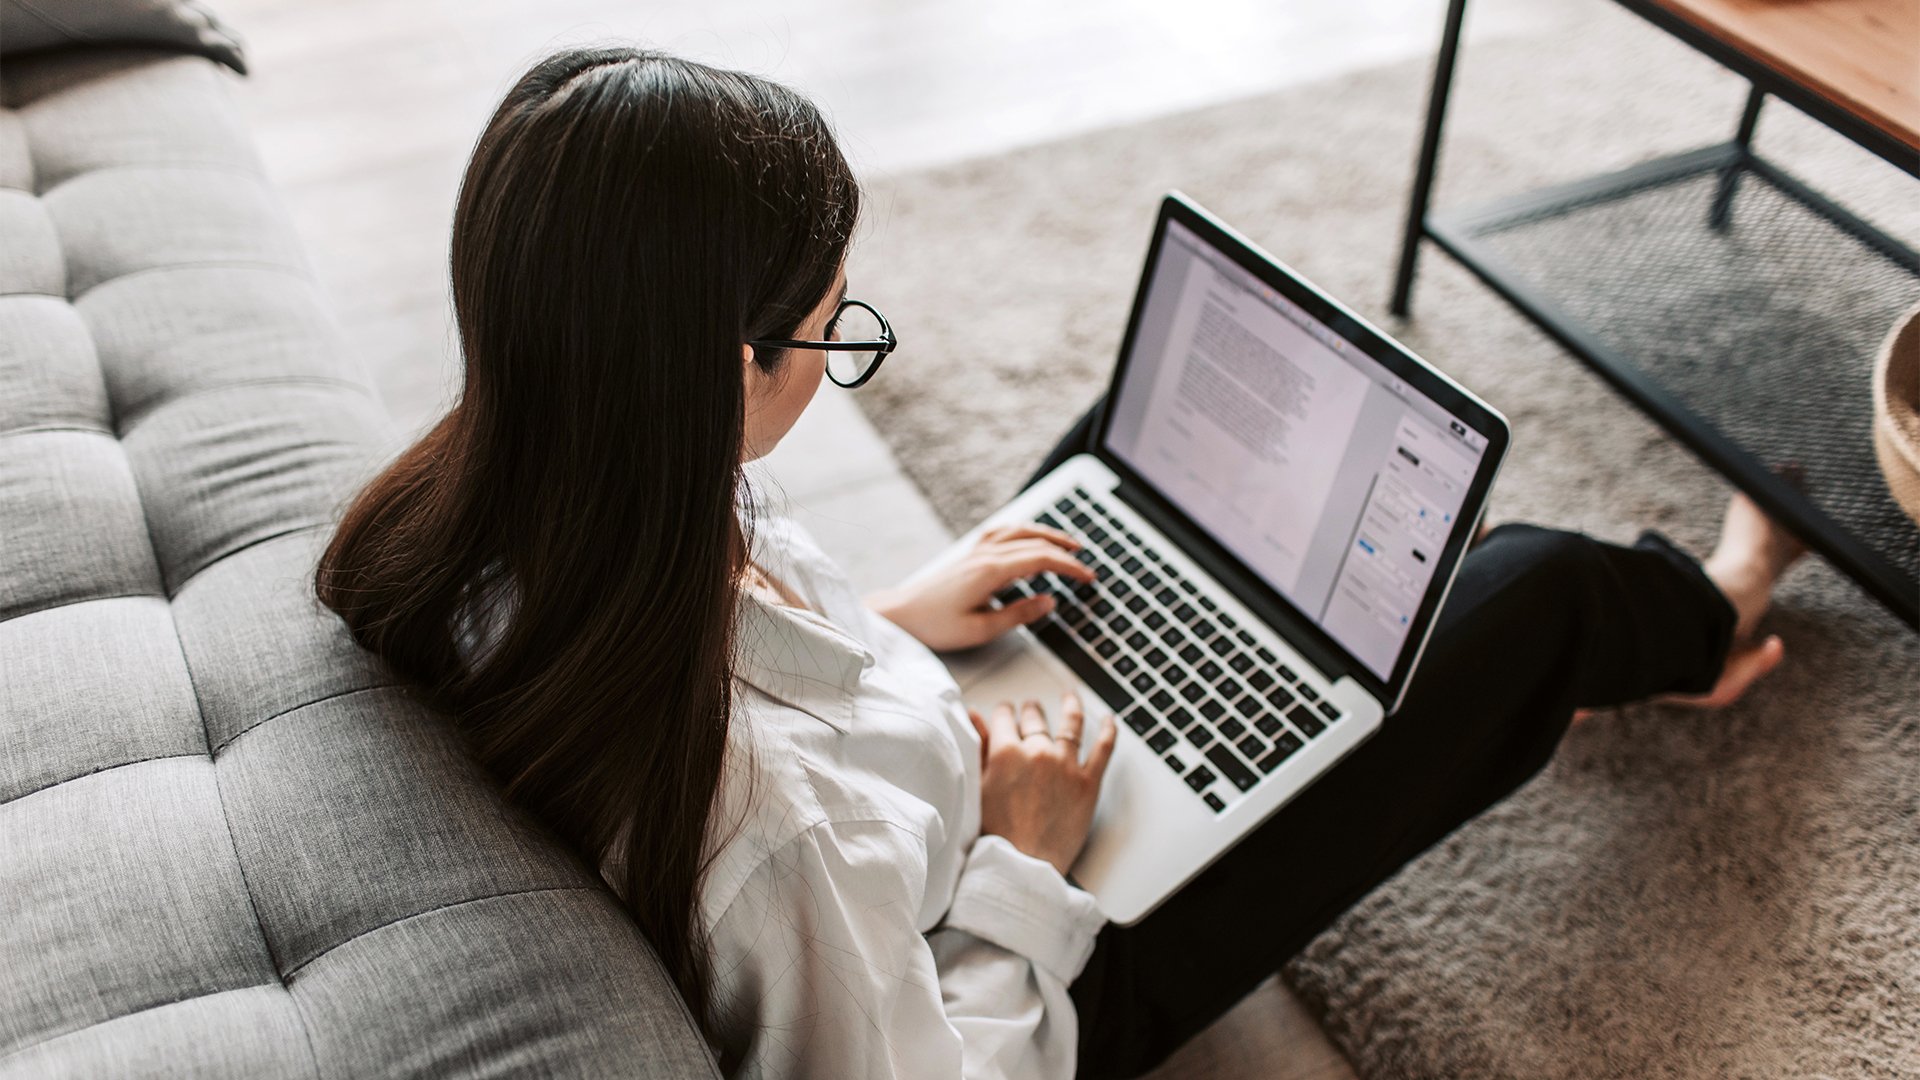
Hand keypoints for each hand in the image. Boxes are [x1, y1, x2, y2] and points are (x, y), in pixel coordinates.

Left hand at [867, 523, 1094, 651]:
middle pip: (1035, 541)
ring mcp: (976, 551)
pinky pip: (1003, 532)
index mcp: (991, 571)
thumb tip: (1049, 601)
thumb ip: (1019, 615)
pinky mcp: (969, 554)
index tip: (1089, 577)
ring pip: (1019, 531)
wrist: (900, 614)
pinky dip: (1023, 531)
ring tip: (1068, 544)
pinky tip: (1029, 536)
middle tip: (1086, 564)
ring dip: (1047, 534)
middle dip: (1065, 551)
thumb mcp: (981, 629)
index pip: (1041, 559)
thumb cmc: (935, 625)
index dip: (1069, 567)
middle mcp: (985, 554)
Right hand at [969, 693, 1116, 875]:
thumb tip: (974, 716)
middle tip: (1030, 709)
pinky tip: (1110, 720)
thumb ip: (978, 748)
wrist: (1022, 866)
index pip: (1004, 717)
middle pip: (1035, 718)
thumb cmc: (995, 834)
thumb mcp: (977, 787)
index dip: (1003, 713)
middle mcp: (1038, 751)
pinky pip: (1103, 749)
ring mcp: (1066, 765)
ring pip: (1071, 724)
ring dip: (1070, 707)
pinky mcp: (1088, 783)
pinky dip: (1109, 731)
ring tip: (1070, 699)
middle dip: (1031, 711)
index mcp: (1006, 752)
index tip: (1005, 713)